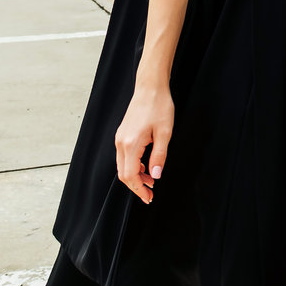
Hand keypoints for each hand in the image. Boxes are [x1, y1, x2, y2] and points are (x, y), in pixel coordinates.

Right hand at [115, 81, 173, 203]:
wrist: (150, 87)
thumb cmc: (159, 107)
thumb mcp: (165, 133)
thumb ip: (159, 156)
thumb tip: (155, 176)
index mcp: (131, 144)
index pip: (130, 175)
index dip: (139, 189)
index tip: (149, 197)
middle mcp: (121, 142)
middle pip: (123, 174)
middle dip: (136, 186)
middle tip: (150, 195)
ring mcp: (120, 138)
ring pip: (122, 166)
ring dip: (135, 176)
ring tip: (151, 181)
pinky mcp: (122, 134)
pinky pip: (124, 156)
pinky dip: (133, 166)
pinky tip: (145, 167)